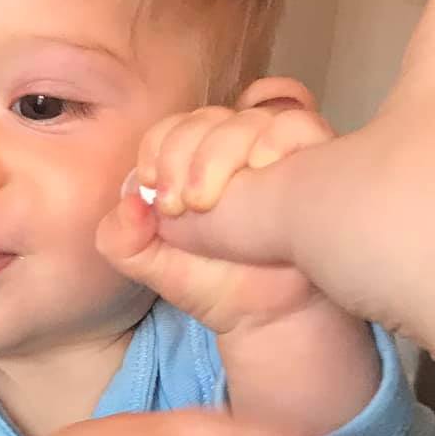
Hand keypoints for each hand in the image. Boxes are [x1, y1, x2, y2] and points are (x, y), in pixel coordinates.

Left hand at [96, 79, 333, 336]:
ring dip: (220, 152)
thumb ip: (120, 240)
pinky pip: (300, 125)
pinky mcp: (314, 160)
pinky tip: (260, 169)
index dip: (158, 149)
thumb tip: (130, 203)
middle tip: (181, 206)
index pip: (172, 129)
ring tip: (210, 203)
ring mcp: (274, 152)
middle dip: (183, 155)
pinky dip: (275, 138)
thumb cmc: (213, 284)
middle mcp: (233, 150)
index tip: (153, 190)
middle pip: (207, 119)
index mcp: (192, 162)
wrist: (265, 316)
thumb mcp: (151, 267)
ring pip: (248, 119)